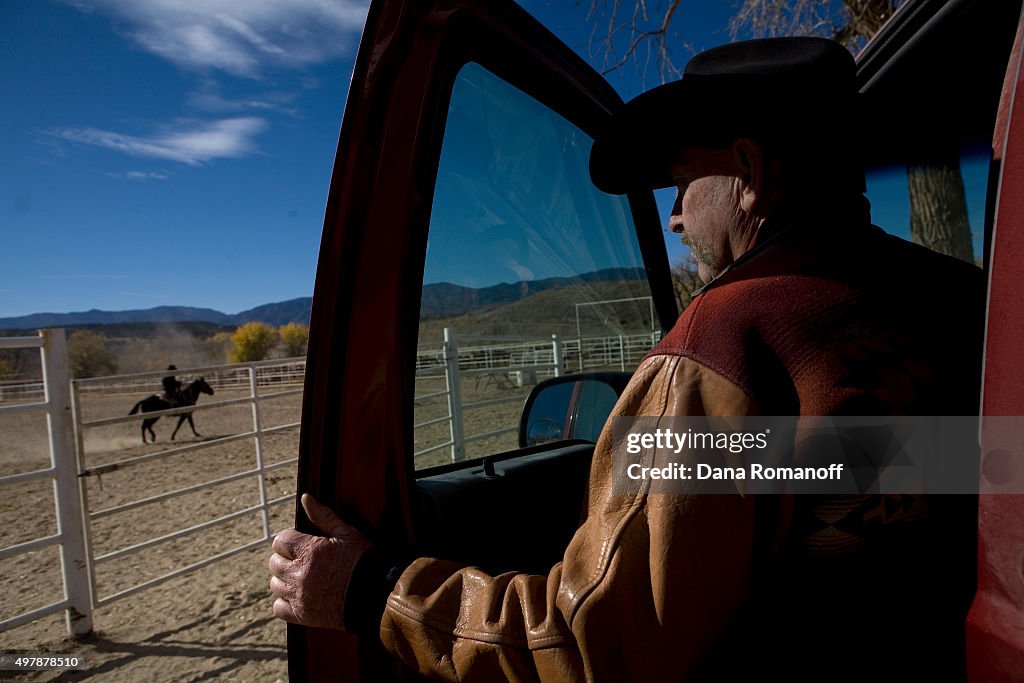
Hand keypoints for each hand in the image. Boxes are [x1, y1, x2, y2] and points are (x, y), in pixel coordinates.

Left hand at [269, 493, 371, 629]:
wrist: (377, 594)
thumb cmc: (363, 560)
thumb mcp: (346, 533)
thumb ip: (323, 516)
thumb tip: (305, 498)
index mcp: (309, 551)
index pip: (280, 541)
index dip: (290, 540)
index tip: (300, 543)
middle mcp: (299, 573)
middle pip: (274, 563)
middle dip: (286, 559)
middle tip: (302, 560)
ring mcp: (299, 596)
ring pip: (275, 585)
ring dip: (285, 579)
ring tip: (302, 577)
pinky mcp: (302, 615)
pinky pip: (279, 608)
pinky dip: (285, 601)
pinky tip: (299, 596)